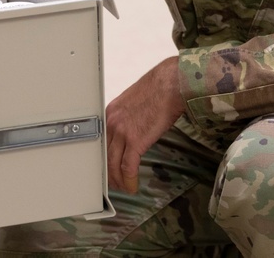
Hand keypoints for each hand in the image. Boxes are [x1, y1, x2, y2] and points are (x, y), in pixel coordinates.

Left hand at [104, 56, 185, 194]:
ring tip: (124, 188)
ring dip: (118, 180)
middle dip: (109, 173)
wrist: (171, 84)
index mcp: (111, 113)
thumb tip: (134, 129)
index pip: (102, 142)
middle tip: (114, 183)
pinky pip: (128, 167)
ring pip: (113, 165)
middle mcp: (112, 123)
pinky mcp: (135, 141)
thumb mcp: (136, 101)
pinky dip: (129, 180)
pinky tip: (132, 186)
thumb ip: (130, 117)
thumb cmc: (159, 89)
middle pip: (104, 155)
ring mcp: (122, 132)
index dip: (104, 158)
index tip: (108, 167)